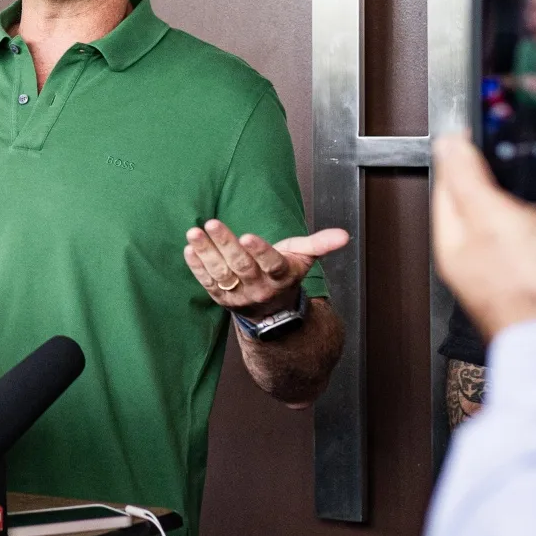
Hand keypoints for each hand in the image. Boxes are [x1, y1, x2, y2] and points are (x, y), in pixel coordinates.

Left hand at [184, 218, 346, 316]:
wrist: (271, 312)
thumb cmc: (285, 273)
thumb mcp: (303, 258)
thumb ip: (320, 244)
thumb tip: (345, 235)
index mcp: (281, 276)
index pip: (271, 264)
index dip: (260, 251)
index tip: (247, 236)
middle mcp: (259, 287)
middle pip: (242, 266)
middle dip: (226, 245)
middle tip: (212, 223)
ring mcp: (238, 295)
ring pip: (221, 274)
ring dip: (206, 252)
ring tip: (194, 232)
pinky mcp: (220, 297)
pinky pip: (207, 282)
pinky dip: (197, 267)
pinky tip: (190, 248)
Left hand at [431, 133, 535, 342]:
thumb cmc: (522, 288)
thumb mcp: (485, 217)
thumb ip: (467, 177)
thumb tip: (447, 142)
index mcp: (466, 240)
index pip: (456, 189)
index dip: (465, 156)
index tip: (482, 126)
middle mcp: (505, 249)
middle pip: (513, 197)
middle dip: (530, 166)